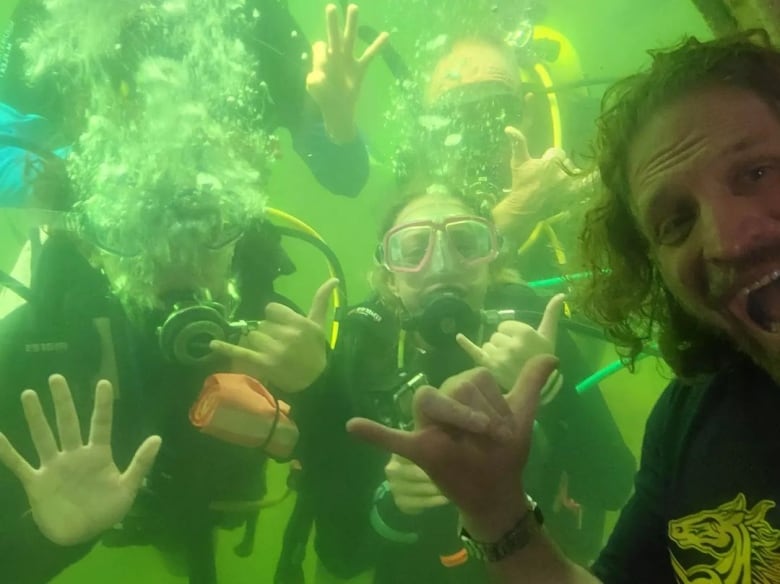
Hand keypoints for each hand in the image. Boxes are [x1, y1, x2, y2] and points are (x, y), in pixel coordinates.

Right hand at [0, 375, 160, 545]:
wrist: (82, 535)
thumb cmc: (106, 510)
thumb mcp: (128, 487)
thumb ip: (141, 463)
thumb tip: (157, 438)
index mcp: (98, 455)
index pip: (101, 424)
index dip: (102, 405)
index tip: (103, 383)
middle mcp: (74, 455)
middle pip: (68, 422)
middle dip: (63, 401)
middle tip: (56, 377)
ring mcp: (54, 467)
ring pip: (44, 436)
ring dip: (36, 417)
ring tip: (29, 394)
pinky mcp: (37, 482)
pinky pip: (19, 464)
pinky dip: (7, 452)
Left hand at [210, 278, 337, 392]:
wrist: (316, 381)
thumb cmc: (316, 350)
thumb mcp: (320, 324)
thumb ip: (321, 300)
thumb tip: (333, 278)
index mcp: (299, 323)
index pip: (271, 309)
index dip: (275, 317)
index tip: (283, 327)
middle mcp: (287, 335)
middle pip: (261, 323)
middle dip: (268, 332)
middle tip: (280, 344)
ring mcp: (274, 350)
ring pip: (252, 335)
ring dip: (257, 342)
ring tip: (270, 352)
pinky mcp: (263, 364)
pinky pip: (241, 352)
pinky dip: (226, 348)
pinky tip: (212, 344)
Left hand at [307, 4, 388, 142]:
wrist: (338, 107)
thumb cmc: (323, 96)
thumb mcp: (315, 88)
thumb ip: (314, 82)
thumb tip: (315, 76)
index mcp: (323, 59)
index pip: (319, 47)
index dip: (319, 53)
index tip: (321, 66)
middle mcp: (335, 56)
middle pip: (333, 36)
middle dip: (332, 23)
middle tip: (330, 7)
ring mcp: (348, 60)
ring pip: (350, 39)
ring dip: (351, 24)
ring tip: (353, 7)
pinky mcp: (359, 68)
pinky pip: (369, 55)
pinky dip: (377, 46)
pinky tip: (386, 35)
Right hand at [347, 355, 557, 536]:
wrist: (498, 493)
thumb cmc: (505, 452)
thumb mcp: (522, 415)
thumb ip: (530, 383)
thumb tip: (552, 356)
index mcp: (463, 392)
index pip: (476, 378)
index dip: (494, 403)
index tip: (504, 429)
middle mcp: (442, 403)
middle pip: (456, 385)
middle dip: (480, 414)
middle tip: (489, 440)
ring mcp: (427, 426)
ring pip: (432, 401)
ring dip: (458, 421)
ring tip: (468, 445)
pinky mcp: (418, 449)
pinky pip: (392, 437)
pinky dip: (374, 433)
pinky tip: (353, 427)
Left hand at [456, 294, 563, 401]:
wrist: (541, 388)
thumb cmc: (543, 357)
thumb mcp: (549, 335)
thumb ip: (551, 314)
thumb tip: (561, 294)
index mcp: (524, 333)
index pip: (504, 325)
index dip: (510, 333)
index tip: (520, 343)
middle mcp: (510, 344)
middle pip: (495, 336)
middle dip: (502, 343)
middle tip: (514, 355)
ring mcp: (499, 357)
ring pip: (487, 345)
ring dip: (493, 351)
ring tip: (506, 362)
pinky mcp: (490, 367)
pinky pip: (474, 352)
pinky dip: (466, 344)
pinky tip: (458, 337)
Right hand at [492, 127, 592, 243]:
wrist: (523, 208)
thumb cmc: (520, 184)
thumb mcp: (518, 162)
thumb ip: (518, 143)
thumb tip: (509, 128)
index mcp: (551, 162)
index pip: (557, 153)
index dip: (550, 158)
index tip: (542, 168)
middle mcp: (562, 172)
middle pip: (568, 163)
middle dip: (560, 167)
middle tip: (549, 178)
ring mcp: (569, 185)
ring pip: (577, 172)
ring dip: (576, 174)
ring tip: (566, 180)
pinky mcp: (572, 196)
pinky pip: (587, 186)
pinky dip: (593, 182)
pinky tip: (601, 179)